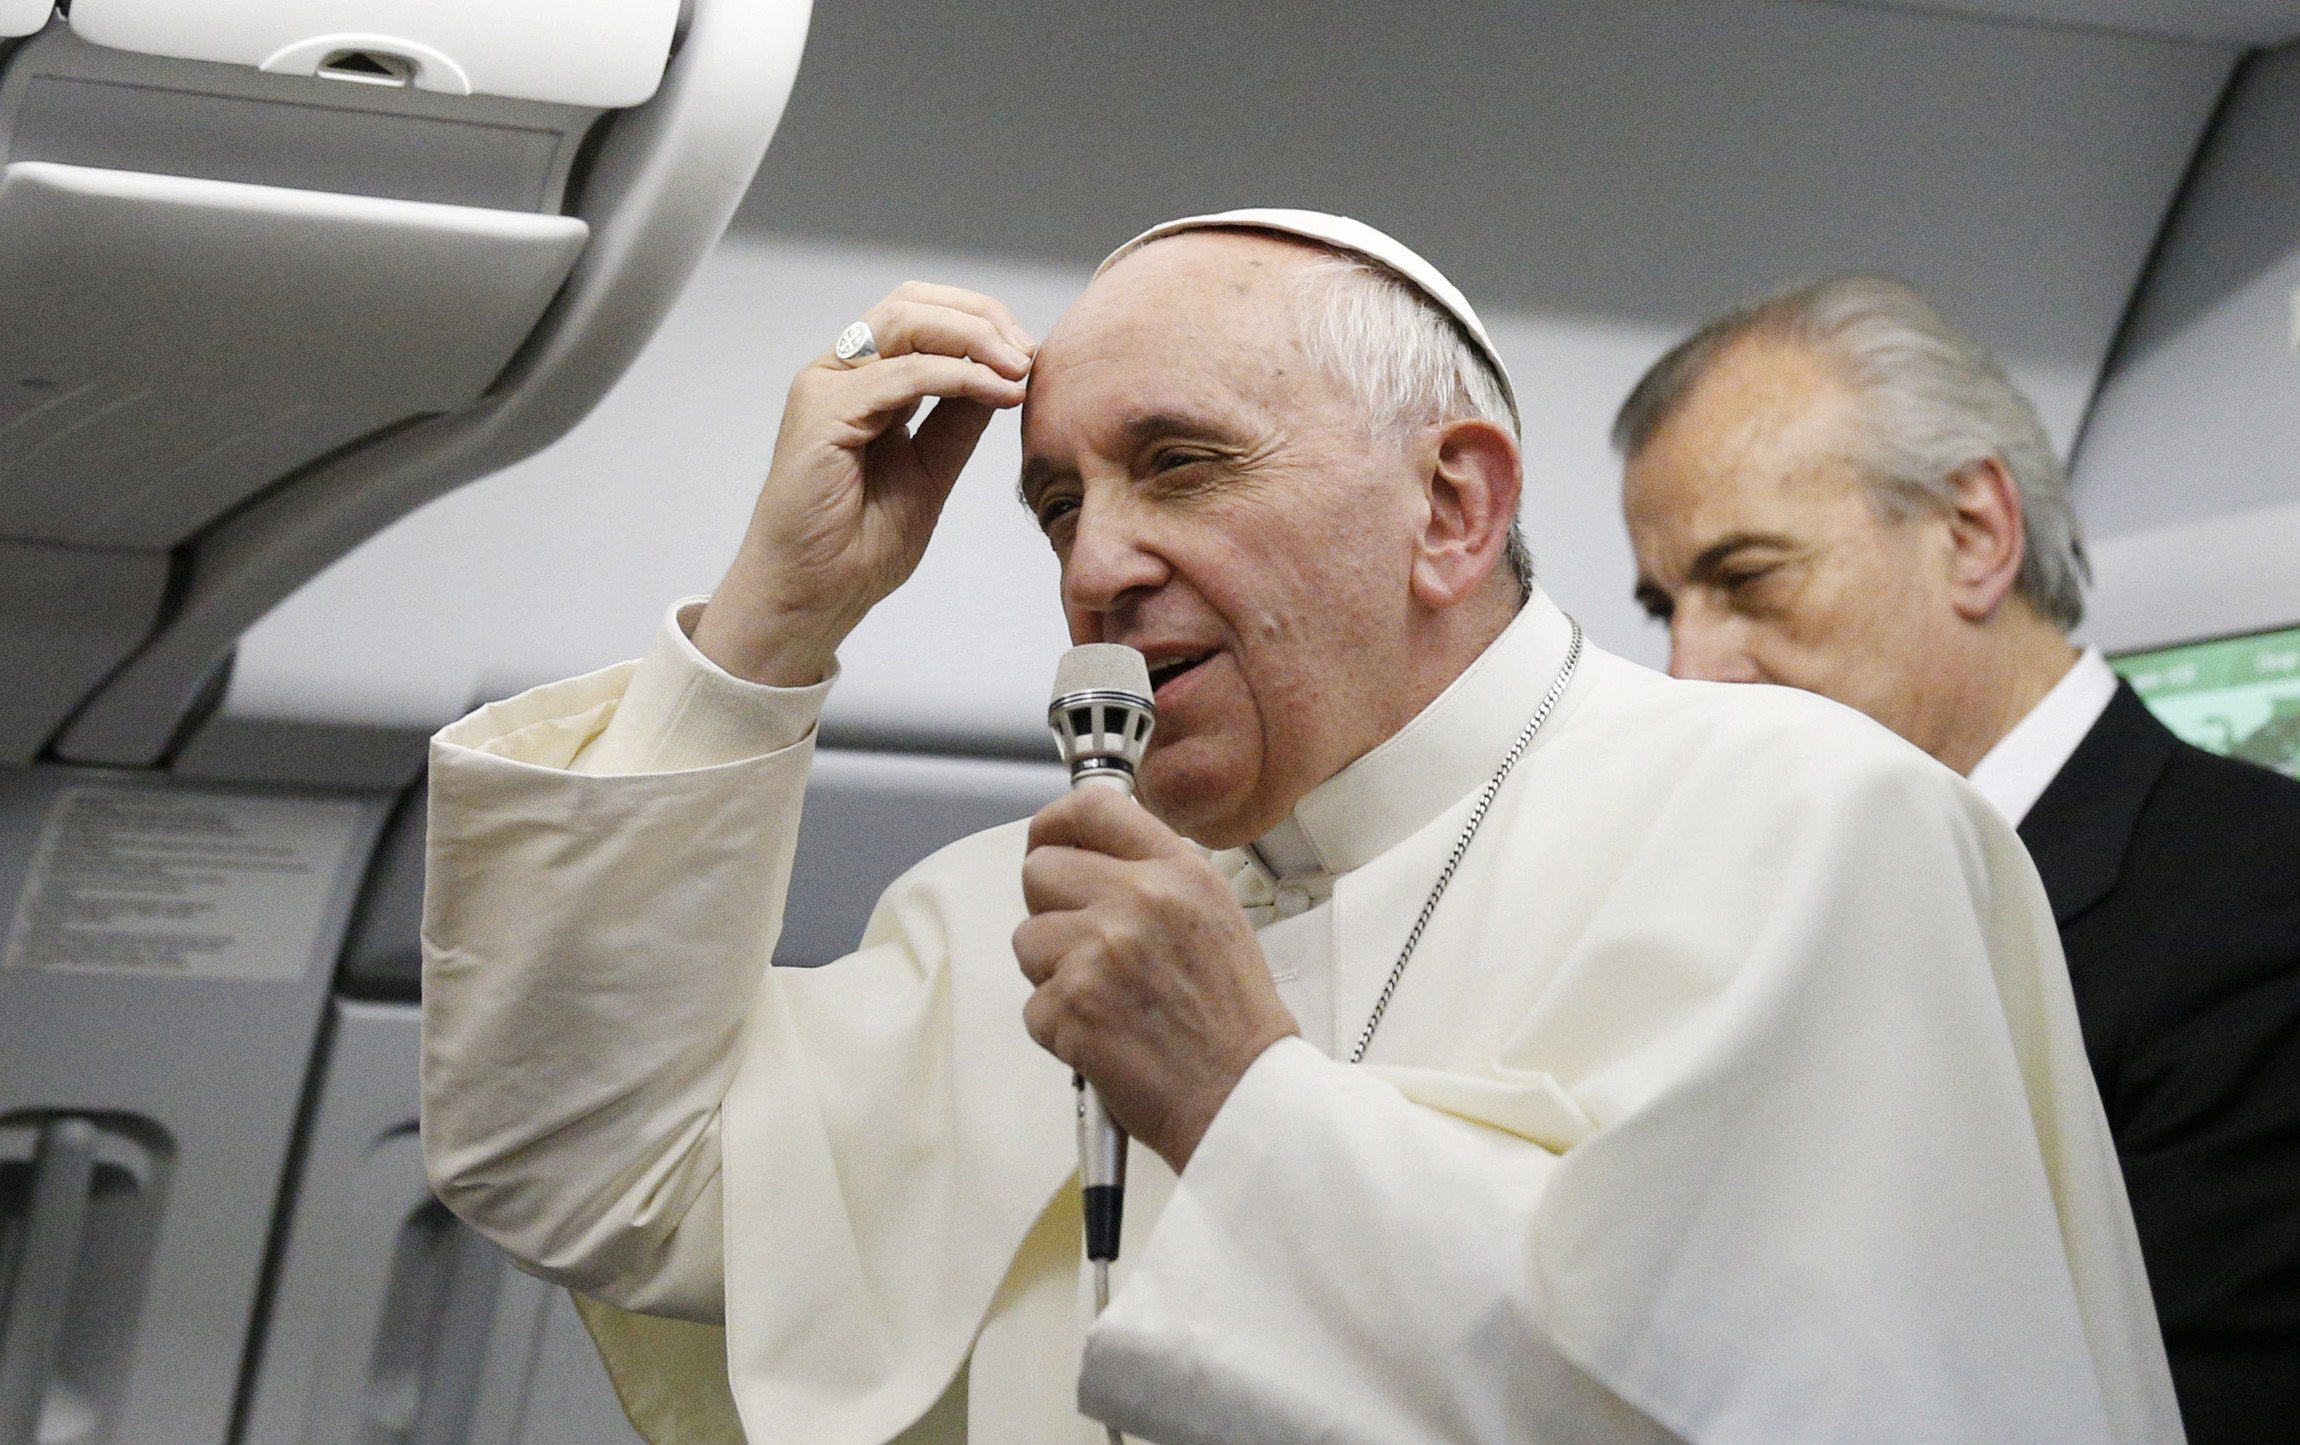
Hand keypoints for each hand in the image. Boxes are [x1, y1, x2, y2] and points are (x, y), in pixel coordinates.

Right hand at [691, 284, 1035, 684]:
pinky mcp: (821, 412)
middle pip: (913, 303)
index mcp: (864, 382)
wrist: (815, 594)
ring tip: (1018, 367)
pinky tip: (997, 393)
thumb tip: (1006, 375)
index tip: (1028, 356)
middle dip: (982, 317)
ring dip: (974, 337)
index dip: (981, 322)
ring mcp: (826, 387)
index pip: (922, 317)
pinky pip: (902, 373)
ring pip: (905, 322)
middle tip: (1027, 353)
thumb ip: (958, 419)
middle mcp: (840, 374)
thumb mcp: (932, 468)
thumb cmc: (859, 544)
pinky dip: (959, 376)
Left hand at [1013, 787, 1299, 1170]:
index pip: (1092, 809)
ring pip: (1027, 941)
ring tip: (1107, 1002)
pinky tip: (1106, 1037)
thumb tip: (1089, 860)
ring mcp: (1100, 951)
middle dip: (1050, 911)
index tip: (1048, 842)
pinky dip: (1060, 1029)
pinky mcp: (1072, 1005)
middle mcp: (1138, 900)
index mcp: (1178, 872)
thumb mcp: (1215, 917)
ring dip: (1053, 975)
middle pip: (1039, 871)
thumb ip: (1154, 881)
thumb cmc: (1233, 1023)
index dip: (1055, 824)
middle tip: (1084, 948)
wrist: (1244, 1097)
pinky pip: (1033, 1005)